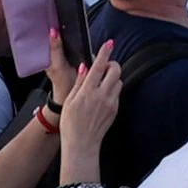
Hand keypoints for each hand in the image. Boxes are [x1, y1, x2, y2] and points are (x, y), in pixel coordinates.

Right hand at [55, 47, 123, 165]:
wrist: (82, 144)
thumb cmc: (71, 125)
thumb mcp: (70, 102)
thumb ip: (79, 82)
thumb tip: (84, 67)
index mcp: (88, 92)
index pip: (99, 66)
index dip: (105, 52)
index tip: (109, 43)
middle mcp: (102, 95)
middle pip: (115, 70)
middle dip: (111, 64)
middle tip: (104, 66)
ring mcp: (111, 103)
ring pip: (118, 81)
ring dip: (112, 77)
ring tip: (102, 82)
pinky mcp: (115, 109)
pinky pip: (117, 93)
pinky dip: (112, 89)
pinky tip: (103, 95)